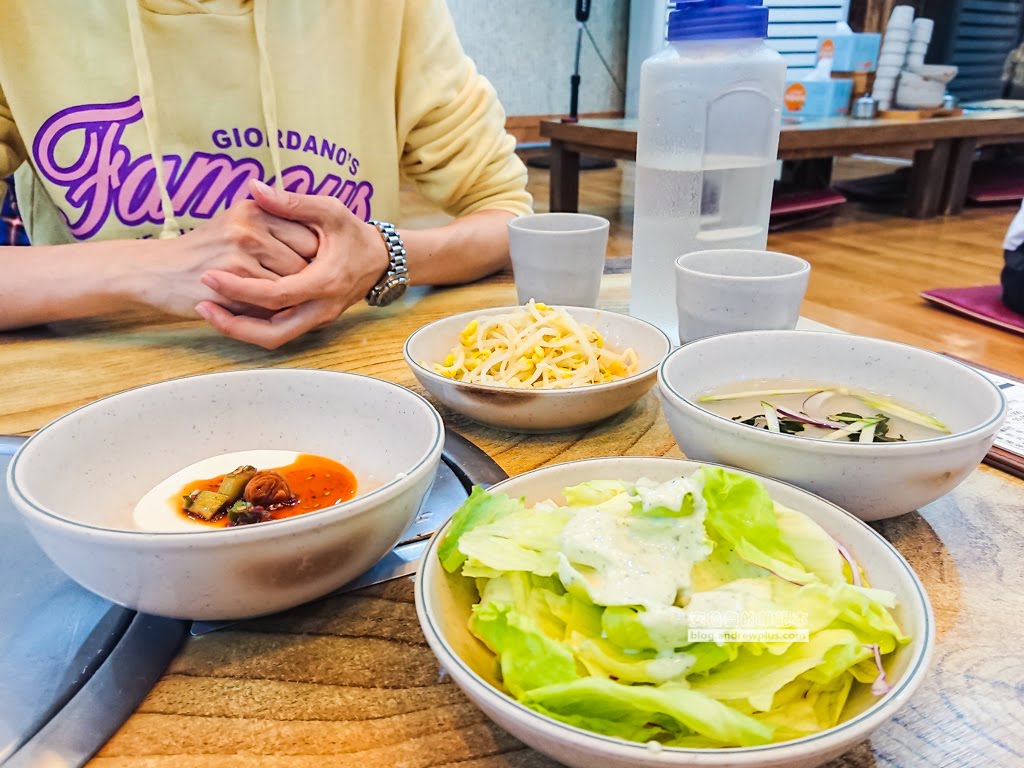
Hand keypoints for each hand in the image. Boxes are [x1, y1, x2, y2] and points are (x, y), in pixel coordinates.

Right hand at [134, 197, 318, 317]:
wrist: (155, 270)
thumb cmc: (203, 253)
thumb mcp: (235, 224)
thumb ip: (273, 228)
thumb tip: (319, 246)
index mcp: (256, 208)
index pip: (310, 233)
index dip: (318, 258)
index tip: (317, 272)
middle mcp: (251, 224)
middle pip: (307, 258)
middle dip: (309, 278)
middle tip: (306, 290)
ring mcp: (241, 250)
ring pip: (292, 281)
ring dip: (293, 297)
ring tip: (284, 301)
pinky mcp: (232, 278)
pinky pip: (271, 300)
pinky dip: (273, 310)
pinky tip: (263, 309)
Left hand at [195, 179, 388, 348]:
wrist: (381, 261)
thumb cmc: (355, 234)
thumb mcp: (329, 210)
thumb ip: (291, 202)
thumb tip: (255, 187)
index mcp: (324, 282)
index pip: (275, 295)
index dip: (239, 288)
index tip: (209, 276)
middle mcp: (321, 308)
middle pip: (273, 333)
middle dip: (234, 325)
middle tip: (203, 305)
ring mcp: (317, 318)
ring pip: (275, 339)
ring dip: (240, 330)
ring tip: (209, 311)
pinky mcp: (312, 320)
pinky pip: (279, 331)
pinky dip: (253, 325)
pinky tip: (229, 309)